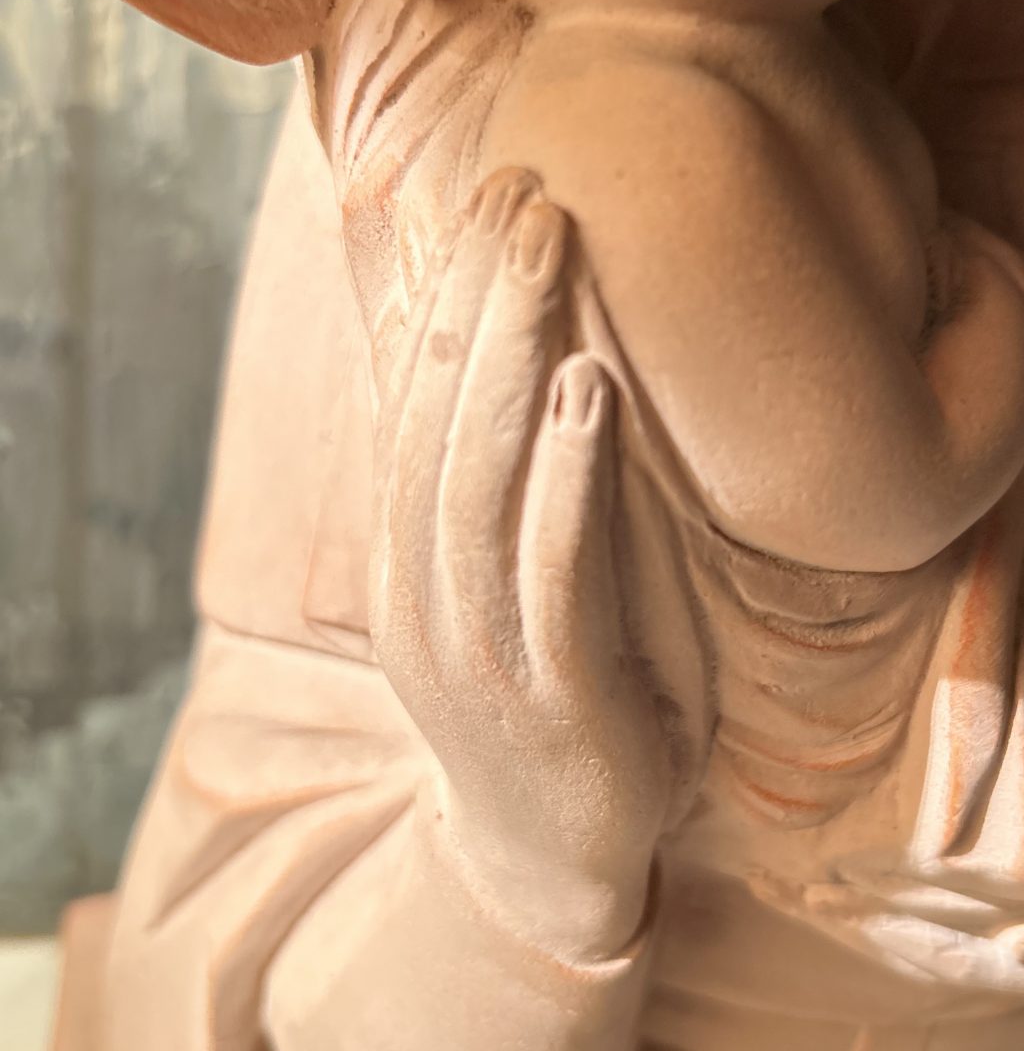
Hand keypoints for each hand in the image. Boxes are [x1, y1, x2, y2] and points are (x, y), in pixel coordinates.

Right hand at [369, 168, 706, 955]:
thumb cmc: (545, 704)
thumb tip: (521, 373)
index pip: (413, 407)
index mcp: (407, 564)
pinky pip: (552, 568)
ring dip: (512, 352)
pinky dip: (567, 473)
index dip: (448, 299)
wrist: (548, 862)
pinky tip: (590, 385)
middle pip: (438, 420)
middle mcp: (422, 595)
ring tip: (552, 249)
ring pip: (478, 477)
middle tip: (526, 188)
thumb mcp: (499, 596)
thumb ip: (495, 498)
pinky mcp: (548, 694)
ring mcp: (476, 648)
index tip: (493, 201)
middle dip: (481, 297)